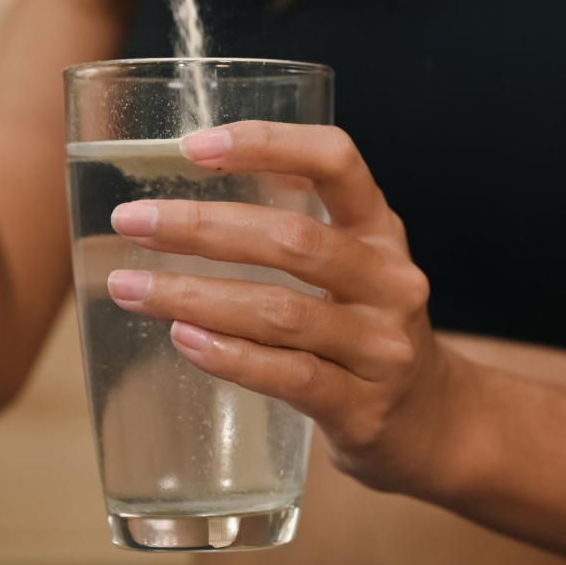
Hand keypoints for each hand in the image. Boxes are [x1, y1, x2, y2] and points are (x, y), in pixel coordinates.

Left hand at [107, 120, 475, 495]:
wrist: (434, 423)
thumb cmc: (367, 328)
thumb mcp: (355, 260)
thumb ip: (300, 217)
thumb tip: (204, 168)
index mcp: (381, 228)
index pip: (336, 160)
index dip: (268, 142)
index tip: (194, 146)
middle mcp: (390, 279)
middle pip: (294, 239)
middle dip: (203, 227)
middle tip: (132, 221)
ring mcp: (381, 346)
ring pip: (282, 311)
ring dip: (195, 296)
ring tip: (132, 288)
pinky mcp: (363, 408)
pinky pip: (289, 376)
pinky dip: (229, 356)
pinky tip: (183, 338)